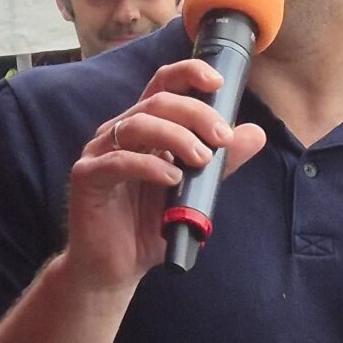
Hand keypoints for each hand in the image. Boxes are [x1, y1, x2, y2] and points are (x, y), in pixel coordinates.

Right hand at [63, 59, 266, 294]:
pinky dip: (149, 166)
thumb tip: (254, 133)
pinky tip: (172, 178)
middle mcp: (119, 133)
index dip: (188, 74)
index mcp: (144, 129)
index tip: (217, 81)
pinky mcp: (87, 177)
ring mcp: (100, 153)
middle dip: (195, 114)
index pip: (163, 86)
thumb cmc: (149, 227)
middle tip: (222, 138)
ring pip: (138, 125)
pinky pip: (118, 161)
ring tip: (201, 160)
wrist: (115, 268)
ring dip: (176, 137)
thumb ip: (220, 164)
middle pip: (157, 102)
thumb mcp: (194, 193)